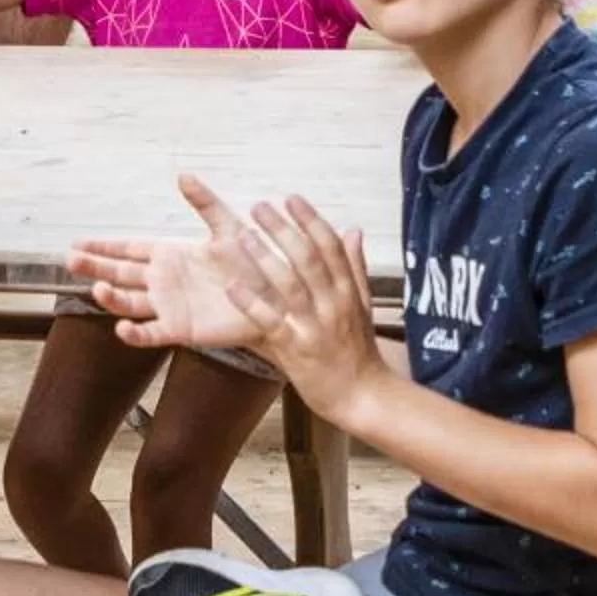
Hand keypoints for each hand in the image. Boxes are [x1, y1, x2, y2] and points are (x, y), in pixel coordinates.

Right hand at [67, 174, 282, 352]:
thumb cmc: (253, 263)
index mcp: (170, 254)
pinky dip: (134, 333)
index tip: (77, 242)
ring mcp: (168, 305)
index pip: (128, 248)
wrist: (274, 299)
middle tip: (70, 260)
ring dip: (110, 296)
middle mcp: (163, 280)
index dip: (103, 246)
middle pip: (119, 272)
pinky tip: (121, 327)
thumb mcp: (229, 227)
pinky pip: (151, 332)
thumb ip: (205, 203)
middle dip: (95, 266)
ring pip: (129, 301)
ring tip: (98, 288)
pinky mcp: (180, 329)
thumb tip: (183, 175)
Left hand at [228, 193, 386, 415]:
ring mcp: (315, 327)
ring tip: (244, 236)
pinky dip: (251, 304)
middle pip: (308, 259)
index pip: (330, 247)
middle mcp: (333, 305)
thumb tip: (353, 229)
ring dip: (266, 259)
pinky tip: (232, 287)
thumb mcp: (362, 306)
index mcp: (348, 291)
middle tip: (261, 207)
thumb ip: (355, 267)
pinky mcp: (296, 350)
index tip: (292, 198)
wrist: (364, 397)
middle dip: (284, 230)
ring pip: (290, 286)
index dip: (311, 220)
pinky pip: (271, 322)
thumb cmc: (359, 352)